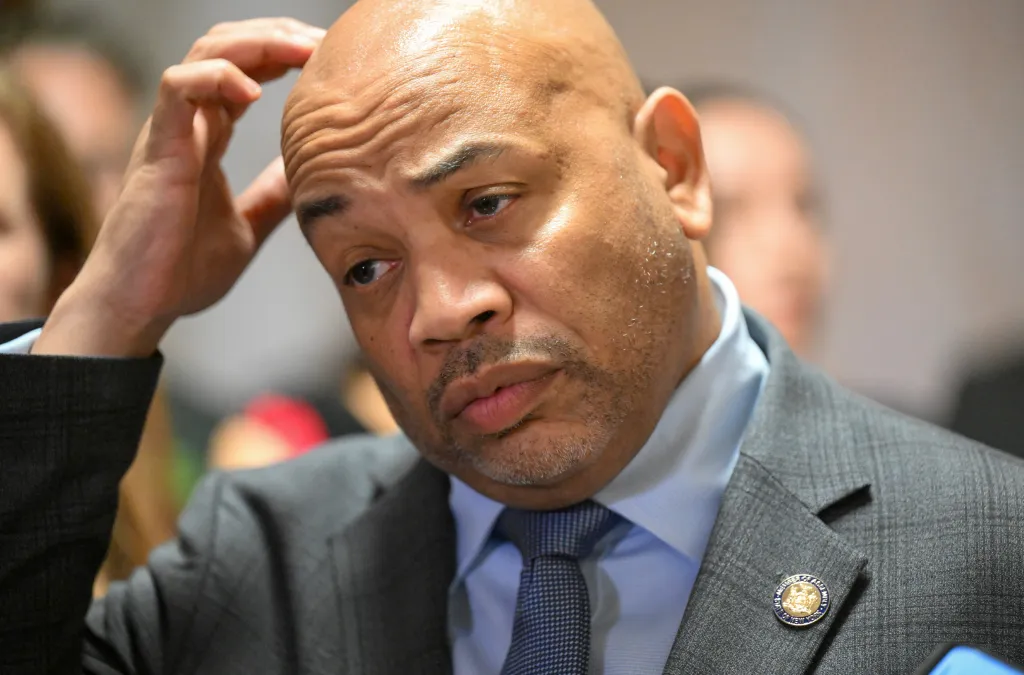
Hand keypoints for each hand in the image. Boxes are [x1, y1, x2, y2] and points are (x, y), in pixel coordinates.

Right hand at [35, 18, 324, 356]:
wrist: (141, 304)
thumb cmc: (183, 269)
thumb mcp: (249, 224)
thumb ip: (274, 194)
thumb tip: (312, 175)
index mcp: (210, 135)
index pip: (249, 70)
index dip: (288, 54)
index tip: (332, 61)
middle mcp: (189, 123)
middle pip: (230, 47)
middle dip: (280, 36)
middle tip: (327, 44)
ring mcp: (172, 131)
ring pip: (206, 53)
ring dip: (258, 42)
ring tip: (303, 49)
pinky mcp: (158, 149)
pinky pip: (177, 88)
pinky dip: (216, 77)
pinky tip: (255, 91)